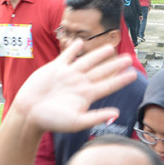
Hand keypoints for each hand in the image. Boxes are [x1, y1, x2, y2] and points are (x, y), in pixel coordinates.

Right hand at [9, 40, 136, 133]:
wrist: (29, 113)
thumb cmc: (52, 121)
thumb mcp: (76, 122)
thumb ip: (96, 117)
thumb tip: (116, 113)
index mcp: (86, 96)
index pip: (108, 85)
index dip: (121, 79)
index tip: (134, 74)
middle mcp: (80, 84)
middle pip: (101, 71)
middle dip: (115, 65)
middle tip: (128, 58)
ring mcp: (68, 75)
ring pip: (87, 61)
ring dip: (98, 54)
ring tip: (110, 47)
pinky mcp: (55, 69)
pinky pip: (67, 56)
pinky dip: (74, 49)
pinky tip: (81, 42)